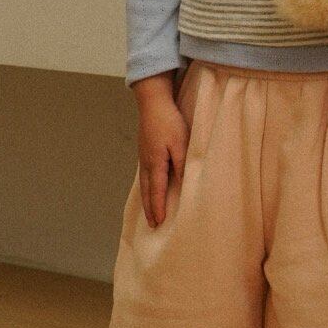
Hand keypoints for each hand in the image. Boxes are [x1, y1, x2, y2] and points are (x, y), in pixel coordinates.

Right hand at [133, 80, 189, 226]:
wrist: (153, 102)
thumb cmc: (168, 121)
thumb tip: (184, 185)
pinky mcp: (144, 150)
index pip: (157, 192)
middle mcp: (146, 163)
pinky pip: (144, 175)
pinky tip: (149, 187)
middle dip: (150, 208)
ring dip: (146, 199)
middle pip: (147, 191)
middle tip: (152, 224)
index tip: (159, 223)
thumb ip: (182, 165)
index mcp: (156, 163)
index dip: (158, 208)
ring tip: (149, 212)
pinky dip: (146, 187)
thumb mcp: (181, 143)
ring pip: (144, 184)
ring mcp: (143, 156)